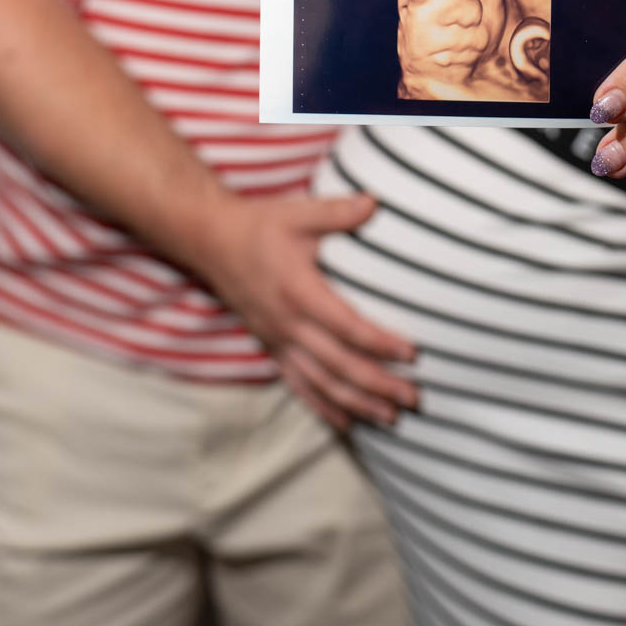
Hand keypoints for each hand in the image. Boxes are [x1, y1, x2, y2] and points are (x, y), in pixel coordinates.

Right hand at [195, 192, 418, 431]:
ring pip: (322, 383)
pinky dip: (325, 407)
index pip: (347, 327)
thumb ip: (337, 212)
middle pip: (339, 366)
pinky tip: (348, 424)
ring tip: (391, 417)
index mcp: (299, 292)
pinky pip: (300, 386)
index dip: (380, 344)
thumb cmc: (260, 226)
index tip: (412, 354)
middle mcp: (288, 324)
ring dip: (358, 403)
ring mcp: (278, 341)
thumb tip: (375, 202)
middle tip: (414, 398)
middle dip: (378, 385)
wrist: (212, 243)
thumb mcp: (298, 213)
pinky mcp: (272, 348)